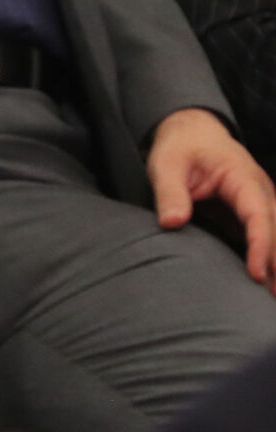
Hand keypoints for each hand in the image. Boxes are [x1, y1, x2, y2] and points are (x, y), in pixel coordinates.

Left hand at [148, 106, 275, 290]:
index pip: (259, 215)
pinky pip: (267, 237)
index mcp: (243, 177)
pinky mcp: (254, 214)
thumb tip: (172, 223)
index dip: (261, 246)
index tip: (256, 274)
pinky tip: (269, 284)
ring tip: (273, 298)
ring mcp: (262, 203)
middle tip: (273, 298)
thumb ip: (170, 193)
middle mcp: (261, 191)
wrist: (192, 133)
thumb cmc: (180, 148)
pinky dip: (270, 259)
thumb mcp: (166, 164)